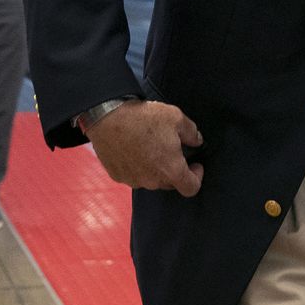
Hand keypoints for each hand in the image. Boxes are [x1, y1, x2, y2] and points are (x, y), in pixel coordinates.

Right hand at [83, 100, 203, 195]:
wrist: (107, 116)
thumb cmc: (143, 117)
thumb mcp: (176, 118)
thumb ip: (192, 133)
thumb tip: (197, 141)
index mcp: (170, 170)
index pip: (191, 188)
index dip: (197, 177)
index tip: (195, 164)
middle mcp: (152, 181)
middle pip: (170, 183)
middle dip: (174, 169)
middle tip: (171, 149)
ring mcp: (133, 180)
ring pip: (151, 179)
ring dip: (154, 168)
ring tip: (150, 146)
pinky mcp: (117, 176)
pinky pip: (133, 175)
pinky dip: (137, 166)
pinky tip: (134, 149)